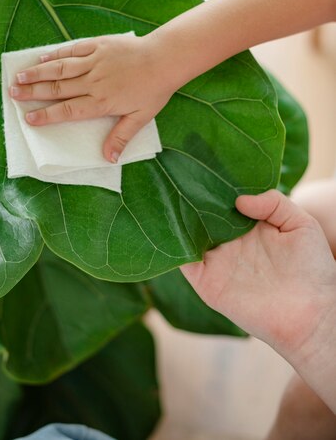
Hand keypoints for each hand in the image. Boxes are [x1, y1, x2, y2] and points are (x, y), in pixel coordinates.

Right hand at [9, 33, 172, 162]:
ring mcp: (94, 61)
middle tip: (12, 95)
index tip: (29, 118)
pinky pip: (72, 50)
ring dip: (38, 73)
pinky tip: (41, 58)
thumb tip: (108, 159)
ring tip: (18, 77)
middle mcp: (94, 82)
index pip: (68, 110)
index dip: (47, 115)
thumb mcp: (141, 117)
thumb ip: (121, 136)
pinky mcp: (98, 45)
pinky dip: (56, 54)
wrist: (165, 58)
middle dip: (33, 93)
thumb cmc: (154, 90)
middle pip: (58, 88)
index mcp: (102, 102)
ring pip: (60, 68)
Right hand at [181, 190, 335, 361]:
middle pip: (200, 215)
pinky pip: (182, 260)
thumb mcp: (301, 223)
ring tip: (167, 193)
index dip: (212, 186)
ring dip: (176, 217)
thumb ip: (273, 203)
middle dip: (188, 197)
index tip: (200, 167)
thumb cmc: (313, 268)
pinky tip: (170, 225)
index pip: (222, 202)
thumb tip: (239, 200)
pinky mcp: (206, 281)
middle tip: (176, 174)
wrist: (312, 314)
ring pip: (186, 234)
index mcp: (248, 226)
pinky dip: (173, 244)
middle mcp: (228, 242)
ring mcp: (215, 261)